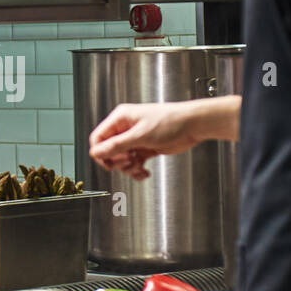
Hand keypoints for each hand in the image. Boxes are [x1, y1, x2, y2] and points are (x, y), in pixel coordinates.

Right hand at [88, 101, 209, 179]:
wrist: (192, 126)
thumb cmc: (171, 122)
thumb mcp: (140, 136)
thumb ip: (117, 145)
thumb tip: (97, 152)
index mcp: (120, 119)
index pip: (98, 138)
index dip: (101, 153)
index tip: (111, 162)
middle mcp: (125, 128)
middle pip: (108, 151)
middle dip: (118, 161)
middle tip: (130, 161)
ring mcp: (135, 139)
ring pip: (121, 160)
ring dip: (128, 168)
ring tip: (139, 167)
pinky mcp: (144, 148)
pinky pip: (133, 164)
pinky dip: (137, 171)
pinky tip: (145, 172)